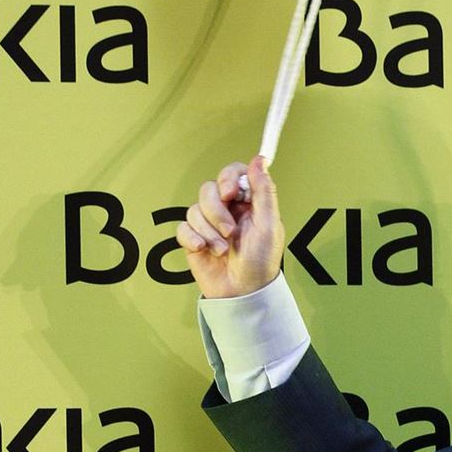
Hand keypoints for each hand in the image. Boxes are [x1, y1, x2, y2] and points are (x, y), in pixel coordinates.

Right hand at [177, 156, 284, 298]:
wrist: (241, 292)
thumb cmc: (260, 261)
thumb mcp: (269, 225)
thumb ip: (264, 191)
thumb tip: (260, 160)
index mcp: (248, 202)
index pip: (233, 174)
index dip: (228, 178)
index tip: (230, 193)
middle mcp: (227, 209)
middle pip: (209, 189)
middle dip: (217, 212)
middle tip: (230, 231)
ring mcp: (208, 223)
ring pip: (195, 209)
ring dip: (209, 231)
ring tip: (224, 249)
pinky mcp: (193, 238)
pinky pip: (183, 227)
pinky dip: (193, 238)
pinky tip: (204, 250)